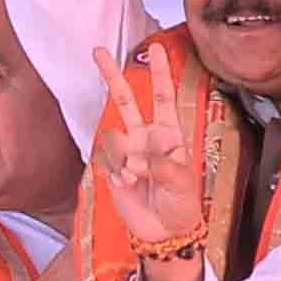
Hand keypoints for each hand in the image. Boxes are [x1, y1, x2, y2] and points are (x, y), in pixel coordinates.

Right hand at [92, 47, 200, 244]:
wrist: (164, 231)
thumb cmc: (182, 203)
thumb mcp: (182, 181)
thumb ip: (160, 164)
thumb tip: (136, 159)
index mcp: (169, 134)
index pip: (163, 97)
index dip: (160, 73)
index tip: (156, 48)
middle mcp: (145, 138)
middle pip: (126, 101)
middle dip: (111, 76)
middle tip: (98, 51)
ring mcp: (126, 153)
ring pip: (112, 137)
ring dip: (123, 158)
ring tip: (137, 179)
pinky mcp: (111, 170)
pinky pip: (106, 162)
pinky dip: (117, 174)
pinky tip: (129, 185)